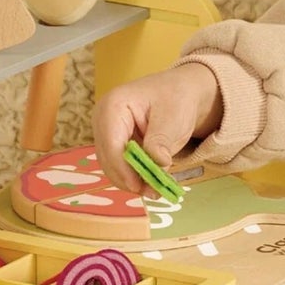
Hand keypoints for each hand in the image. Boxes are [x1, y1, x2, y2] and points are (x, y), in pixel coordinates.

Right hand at [91, 64, 222, 194]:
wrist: (181, 92)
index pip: (111, 144)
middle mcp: (103, 120)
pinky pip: (120, 166)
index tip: (138, 185)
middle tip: (153, 192)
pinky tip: (151, 184)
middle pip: (109, 158)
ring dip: (132, 181)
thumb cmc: (176, 98)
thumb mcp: (173, 116)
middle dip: (129, 178)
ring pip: (112, 166)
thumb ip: (161, 140)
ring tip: (155, 191)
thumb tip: (158, 164)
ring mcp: (107, 133)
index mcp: (113, 105)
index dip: (123, 168)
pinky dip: (134, 177)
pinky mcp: (114, 144)